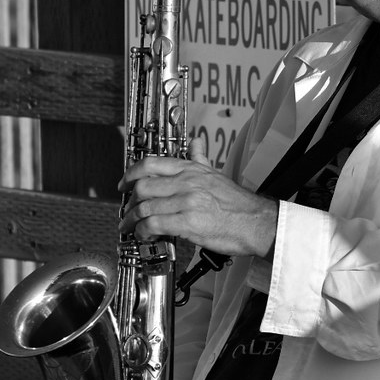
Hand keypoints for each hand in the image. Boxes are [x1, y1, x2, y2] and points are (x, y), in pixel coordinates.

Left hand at [118, 137, 277, 258]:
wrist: (256, 223)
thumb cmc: (238, 204)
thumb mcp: (216, 174)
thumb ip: (200, 159)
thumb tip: (196, 142)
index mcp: (192, 170)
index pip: (151, 163)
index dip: (131, 173)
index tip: (124, 184)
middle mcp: (187, 182)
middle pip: (143, 186)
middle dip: (129, 202)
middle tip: (127, 212)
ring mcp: (187, 201)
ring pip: (145, 207)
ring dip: (132, 221)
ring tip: (131, 228)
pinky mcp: (187, 221)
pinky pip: (153, 224)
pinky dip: (143, 232)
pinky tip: (145, 236)